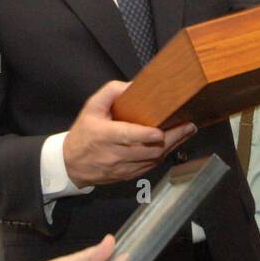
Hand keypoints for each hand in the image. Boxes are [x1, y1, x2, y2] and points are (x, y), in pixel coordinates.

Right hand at [64, 80, 196, 186]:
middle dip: (171, 138)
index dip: (145, 136)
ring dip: (172, 146)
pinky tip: (174, 144)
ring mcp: (122, 168)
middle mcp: (114, 154)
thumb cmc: (84, 132)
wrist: (71, 164)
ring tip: (187, 132)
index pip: (127, 137)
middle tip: (189, 125)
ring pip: (152, 160)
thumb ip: (111, 92)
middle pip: (148, 150)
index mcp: (104, 136)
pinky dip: (163, 156)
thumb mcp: (91, 107)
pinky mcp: (127, 176)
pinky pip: (150, 167)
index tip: (160, 131)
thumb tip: (134, 85)